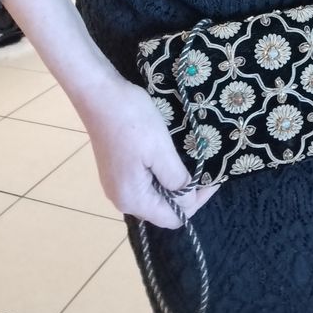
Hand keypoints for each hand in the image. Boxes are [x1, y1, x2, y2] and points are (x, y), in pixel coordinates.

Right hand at [73, 75, 220, 228]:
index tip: (213, 179)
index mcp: (132, 199)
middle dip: (186, 192)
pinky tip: (170, 156)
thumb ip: (176, 180)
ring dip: (174, 182)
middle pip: (163, 208)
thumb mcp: (161, 150)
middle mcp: (121, 198)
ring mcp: (116, 183)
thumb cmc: (132, 120)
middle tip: (205, 169)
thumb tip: (188, 201)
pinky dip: (161, 173)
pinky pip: (145, 181)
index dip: (195, 202)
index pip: (172, 218)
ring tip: (191, 162)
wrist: (99, 93)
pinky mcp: (116, 169)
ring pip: (154, 194)